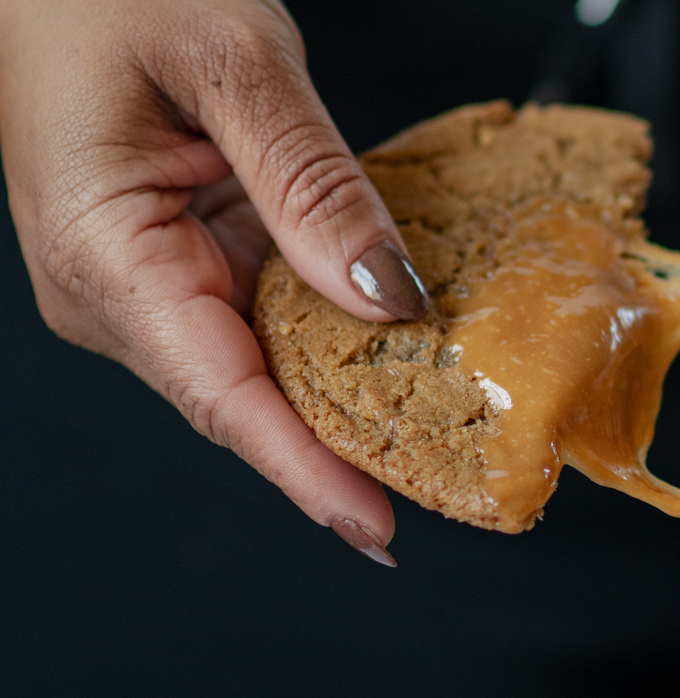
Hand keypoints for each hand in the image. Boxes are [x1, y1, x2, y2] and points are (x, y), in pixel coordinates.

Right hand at [0, 0, 430, 561]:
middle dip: (344, 449)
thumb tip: (387, 294)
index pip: (226, 400)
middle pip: (249, 402)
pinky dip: (330, 341)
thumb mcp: (231, 60)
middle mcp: (117, 291)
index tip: (376, 529)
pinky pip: (264, 324)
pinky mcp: (179, 262)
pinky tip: (394, 353)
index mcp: (107, 254)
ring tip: (438, 430)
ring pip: (263, 371)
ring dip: (346, 399)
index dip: (307, 473)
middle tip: (447, 480)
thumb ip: (312, 184)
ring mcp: (145, 283)